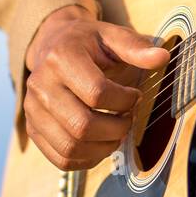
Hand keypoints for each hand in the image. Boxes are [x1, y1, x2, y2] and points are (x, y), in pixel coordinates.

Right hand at [23, 5, 168, 170]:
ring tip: (116, 133)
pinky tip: (101, 145)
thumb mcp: (111, 36)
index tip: (135, 96)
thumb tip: (162, 57)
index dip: (124, 101)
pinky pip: (60, 159)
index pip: (96, 93)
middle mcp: (40, 85)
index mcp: (61, 58)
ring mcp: (33, 110)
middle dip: (115, 129)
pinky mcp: (33, 129)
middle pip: (81, 125)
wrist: (53, 45)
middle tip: (128, 120)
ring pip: (70, 147)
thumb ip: (136, 47)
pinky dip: (86, 160)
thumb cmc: (87, 43)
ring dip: (102, 148)